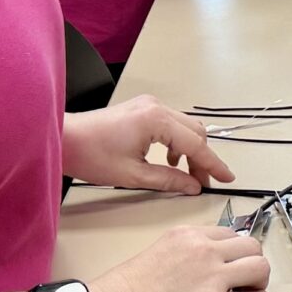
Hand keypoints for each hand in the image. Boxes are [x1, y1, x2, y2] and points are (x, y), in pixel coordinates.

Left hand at [63, 95, 234, 194]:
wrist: (64, 139)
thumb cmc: (91, 155)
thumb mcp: (133, 175)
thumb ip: (168, 180)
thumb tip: (193, 187)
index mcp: (156, 120)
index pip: (196, 144)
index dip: (213, 164)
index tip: (227, 177)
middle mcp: (156, 107)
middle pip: (195, 132)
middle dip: (202, 158)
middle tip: (203, 182)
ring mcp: (149, 105)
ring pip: (185, 127)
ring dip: (190, 150)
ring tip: (186, 174)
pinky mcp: (141, 108)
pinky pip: (171, 123)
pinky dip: (177, 142)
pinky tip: (169, 159)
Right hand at [89, 225, 272, 291]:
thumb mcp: (157, 252)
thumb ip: (185, 254)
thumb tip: (205, 267)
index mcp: (187, 235)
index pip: (230, 234)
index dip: (235, 252)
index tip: (234, 263)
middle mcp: (204, 250)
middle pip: (252, 247)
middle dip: (252, 263)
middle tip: (246, 279)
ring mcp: (213, 276)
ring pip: (261, 268)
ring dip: (259, 282)